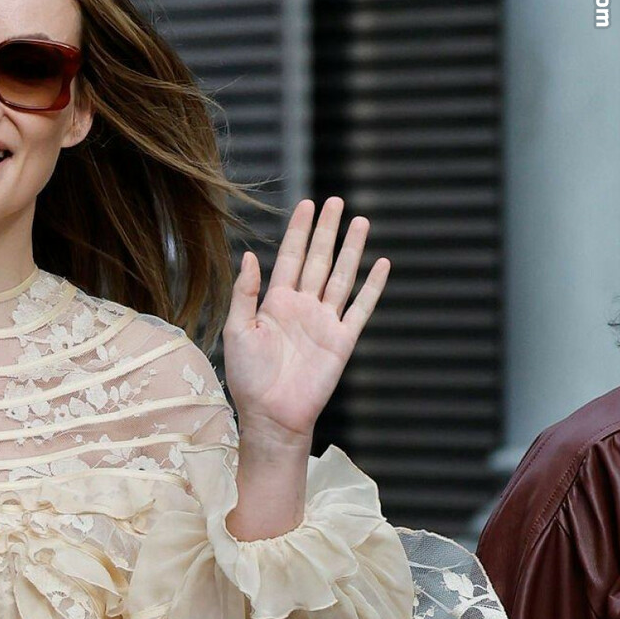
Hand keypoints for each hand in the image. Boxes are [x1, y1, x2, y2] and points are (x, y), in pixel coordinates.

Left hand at [223, 196, 389, 454]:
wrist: (271, 416)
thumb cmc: (248, 379)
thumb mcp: (238, 331)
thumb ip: (245, 294)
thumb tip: (250, 256)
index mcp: (275, 303)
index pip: (290, 258)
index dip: (298, 232)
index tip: (307, 205)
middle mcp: (303, 307)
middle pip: (318, 260)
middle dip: (327, 231)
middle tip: (336, 202)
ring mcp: (324, 322)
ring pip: (342, 276)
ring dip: (351, 249)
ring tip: (360, 221)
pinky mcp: (342, 340)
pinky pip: (361, 308)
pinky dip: (373, 287)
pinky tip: (382, 264)